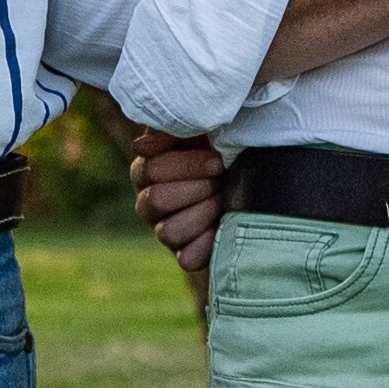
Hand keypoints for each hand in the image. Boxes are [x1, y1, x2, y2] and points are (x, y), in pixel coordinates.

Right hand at [130, 129, 229, 270]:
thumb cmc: (217, 145)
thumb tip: (142, 147)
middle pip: (157, 201)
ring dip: (203, 213)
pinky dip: (208, 243)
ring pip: (167, 232)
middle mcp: (148, 202)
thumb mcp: (196, 128)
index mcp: (146, 170)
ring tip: (223, 200)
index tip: (217, 162)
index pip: (151, 170)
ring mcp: (163, 229)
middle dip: (197, 188)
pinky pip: (187, 259)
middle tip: (220, 180)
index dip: (187, 166)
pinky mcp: (184, 253)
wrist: (246, 174)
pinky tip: (223, 223)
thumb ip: (170, 128)